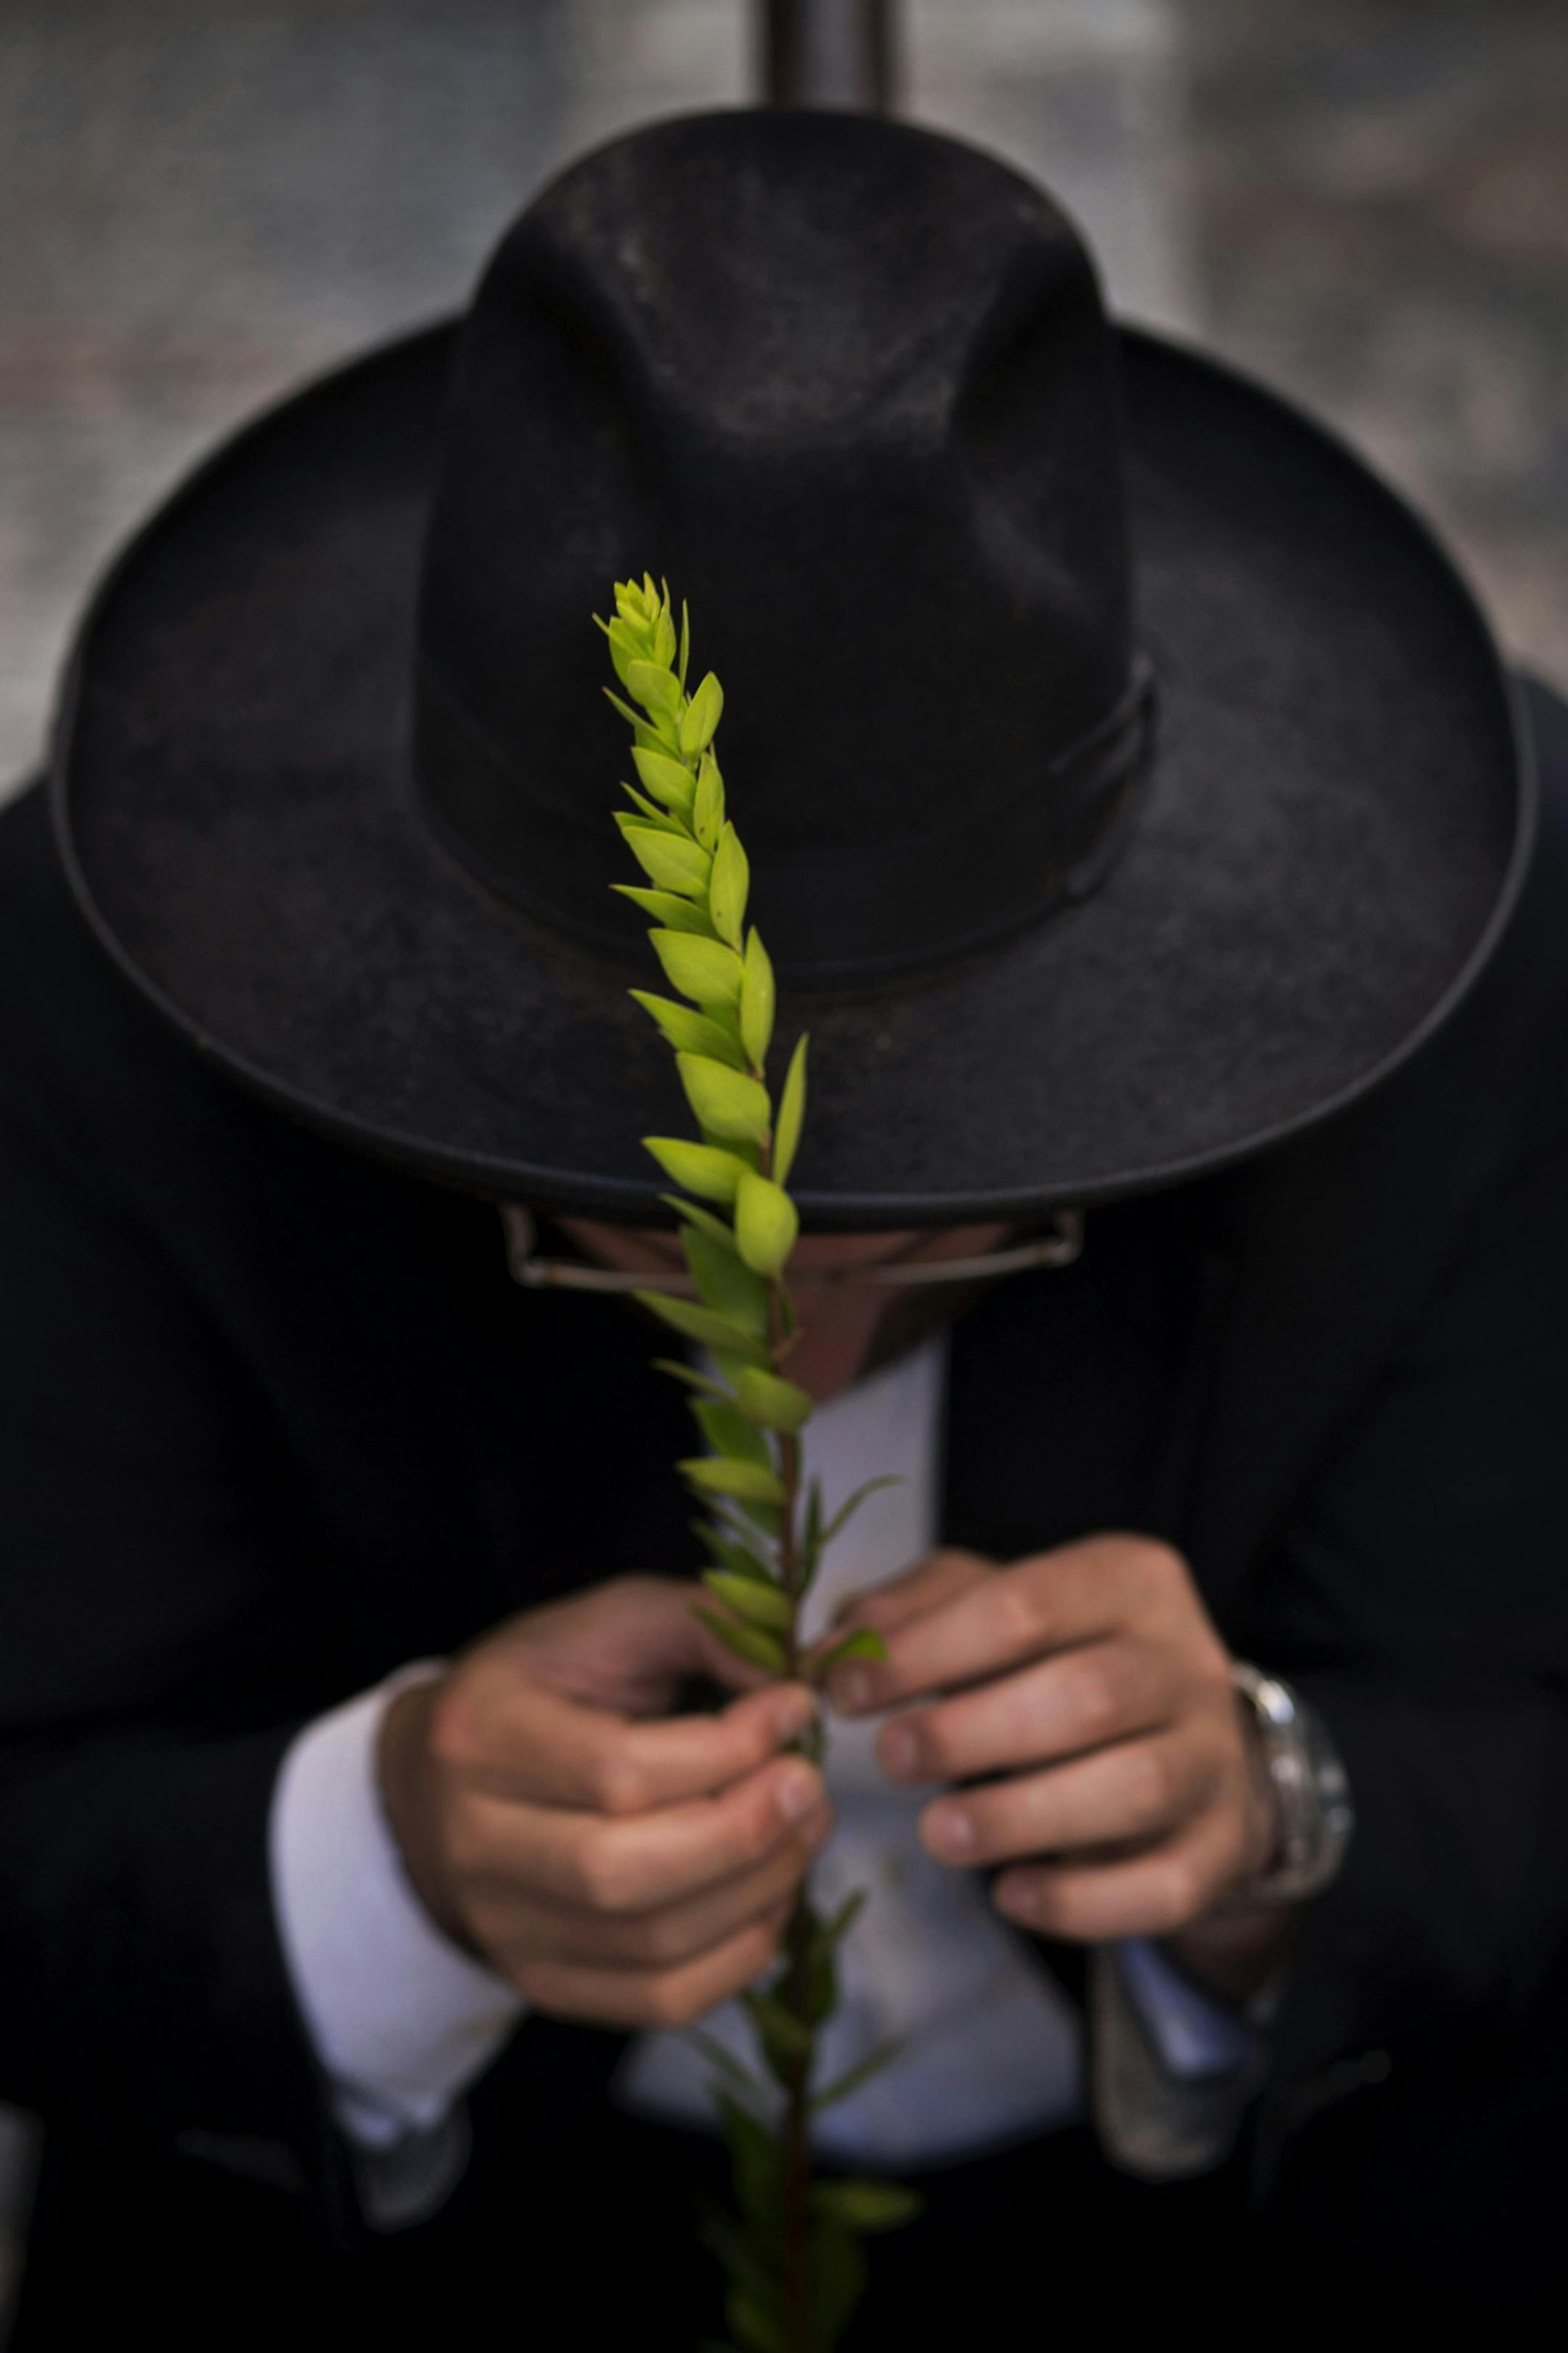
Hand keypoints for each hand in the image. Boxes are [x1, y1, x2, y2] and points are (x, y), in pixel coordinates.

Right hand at [378, 1576, 829, 2029]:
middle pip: (624, 1871)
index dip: (727, 1749)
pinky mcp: (544, 1983)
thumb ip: (702, 1627)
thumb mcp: (608, 1623)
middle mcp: (476, 1844)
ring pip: (651, 1945)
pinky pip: (660, 2000)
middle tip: (809, 1785)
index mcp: (481, 1734)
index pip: (615, 1770)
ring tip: (804, 1829)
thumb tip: (805, 1683)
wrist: (440, 1782)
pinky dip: (740, 1954)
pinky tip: (772, 1894)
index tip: (794, 1709)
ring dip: (758, 1890)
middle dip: (746, 1832)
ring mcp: (506, 1928)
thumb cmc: (542, 1688)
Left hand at [818, 1538, 1281, 1965]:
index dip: (926, 1650)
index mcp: (1130, 1580)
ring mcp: (1215, 1760)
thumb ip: (916, 1610)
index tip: (846, 1690)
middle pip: (1088, 1696)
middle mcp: (1187, 1663)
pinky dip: (1081, 1902)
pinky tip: (1009, 1896)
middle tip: (890, 1759)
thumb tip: (834, 1647)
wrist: (1190, 1742)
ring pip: (1133, 1788)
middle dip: (972, 1732)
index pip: (1025, 1604)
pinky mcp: (1223, 1850)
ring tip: (936, 1832)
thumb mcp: (998, 1605)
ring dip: (1020, 1816)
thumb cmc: (1064, 1661)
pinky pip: (1163, 1886)